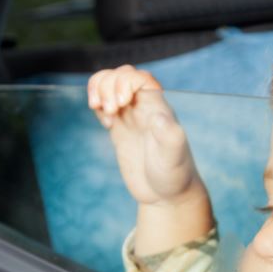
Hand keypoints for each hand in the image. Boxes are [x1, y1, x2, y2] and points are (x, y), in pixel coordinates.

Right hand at [88, 65, 205, 206]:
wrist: (167, 196)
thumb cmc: (175, 176)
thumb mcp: (174, 158)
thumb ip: (169, 137)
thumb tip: (158, 117)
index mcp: (159, 107)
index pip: (139, 77)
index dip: (124, 82)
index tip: (120, 103)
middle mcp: (145, 108)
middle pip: (122, 75)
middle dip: (109, 86)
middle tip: (111, 111)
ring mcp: (131, 117)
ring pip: (110, 85)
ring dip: (99, 90)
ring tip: (100, 110)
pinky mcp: (120, 129)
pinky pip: (105, 104)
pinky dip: (98, 104)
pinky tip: (105, 123)